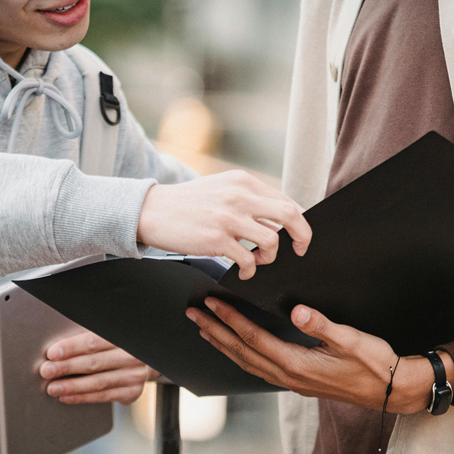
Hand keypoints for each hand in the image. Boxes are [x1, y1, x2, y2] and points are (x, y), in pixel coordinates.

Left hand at [38, 331, 156, 405]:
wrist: (145, 360)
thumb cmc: (116, 346)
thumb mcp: (107, 337)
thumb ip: (87, 339)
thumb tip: (55, 349)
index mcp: (122, 337)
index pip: (93, 341)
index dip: (72, 347)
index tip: (52, 353)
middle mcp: (131, 356)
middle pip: (94, 362)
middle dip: (67, 367)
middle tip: (46, 371)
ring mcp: (133, 375)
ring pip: (98, 382)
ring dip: (72, 386)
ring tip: (52, 388)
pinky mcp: (132, 392)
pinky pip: (103, 396)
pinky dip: (82, 397)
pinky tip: (66, 397)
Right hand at [136, 171, 311, 279]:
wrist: (152, 210)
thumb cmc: (188, 204)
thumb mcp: (221, 188)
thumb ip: (248, 198)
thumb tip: (279, 218)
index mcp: (243, 182)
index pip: (287, 200)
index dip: (301, 221)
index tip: (300, 236)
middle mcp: (239, 196)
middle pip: (290, 215)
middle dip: (302, 237)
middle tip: (299, 250)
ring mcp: (228, 218)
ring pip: (272, 241)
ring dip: (271, 257)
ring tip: (258, 261)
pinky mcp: (216, 239)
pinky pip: (248, 260)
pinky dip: (251, 271)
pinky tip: (244, 272)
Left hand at [187, 299, 453, 412]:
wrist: (392, 391)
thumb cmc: (375, 363)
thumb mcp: (352, 340)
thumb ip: (323, 325)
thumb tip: (297, 310)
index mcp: (298, 364)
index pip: (254, 339)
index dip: (230, 320)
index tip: (212, 304)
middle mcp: (288, 376)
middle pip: (241, 353)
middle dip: (215, 332)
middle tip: (193, 314)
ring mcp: (291, 382)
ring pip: (246, 363)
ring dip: (223, 344)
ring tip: (204, 328)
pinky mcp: (297, 382)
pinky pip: (259, 368)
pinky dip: (241, 355)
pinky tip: (235, 347)